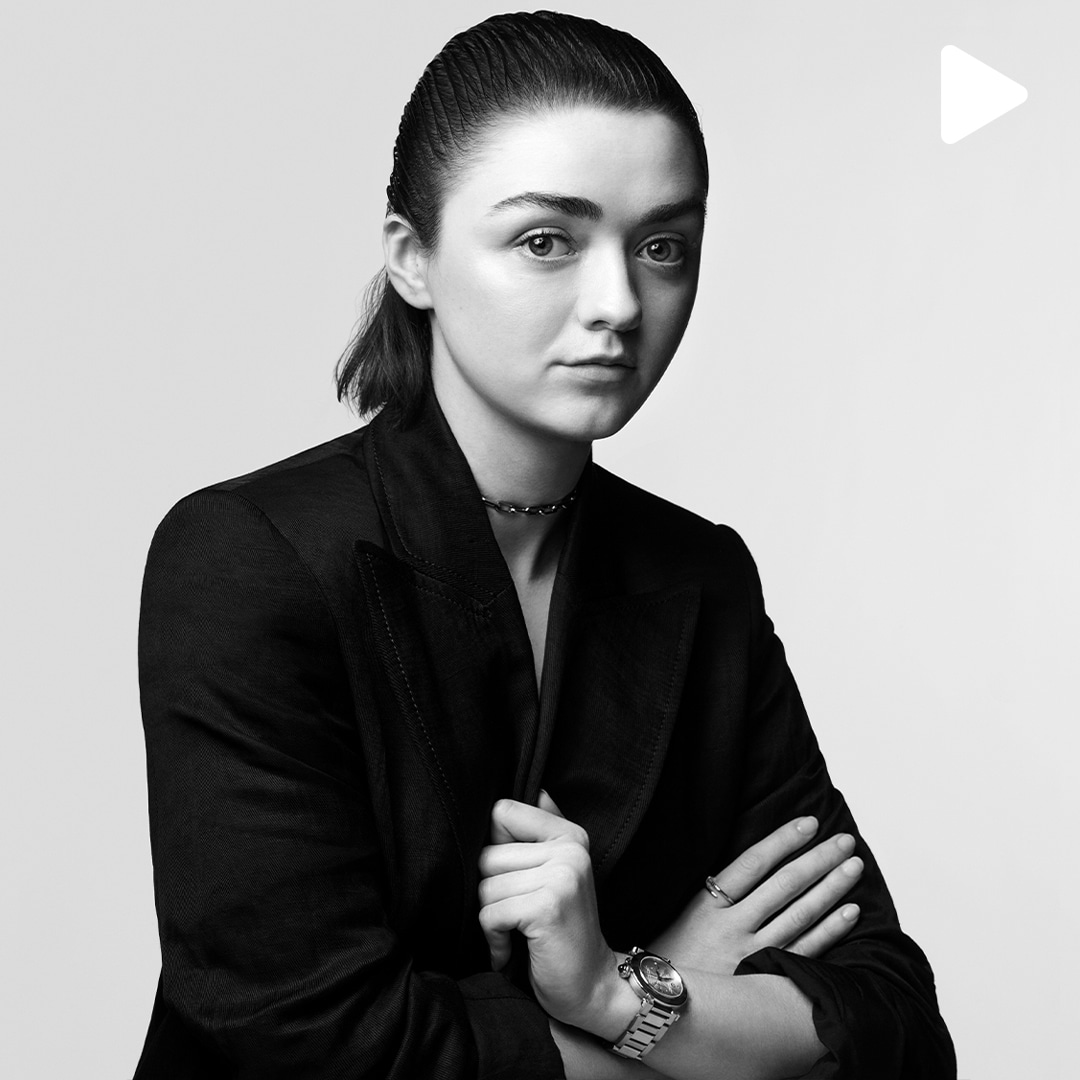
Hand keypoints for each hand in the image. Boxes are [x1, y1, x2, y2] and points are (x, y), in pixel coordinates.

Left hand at [478, 791, 625, 1032]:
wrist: (592, 985)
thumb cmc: (563, 930)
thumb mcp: (556, 874)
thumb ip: (542, 832)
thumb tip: (532, 792)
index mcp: (569, 835)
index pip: (502, 812)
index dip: (496, 849)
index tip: (516, 878)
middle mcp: (569, 849)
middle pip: (487, 854)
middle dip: (492, 892)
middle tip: (519, 915)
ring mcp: (561, 876)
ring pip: (486, 886)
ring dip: (493, 919)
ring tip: (519, 932)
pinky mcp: (548, 906)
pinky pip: (489, 913)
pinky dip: (494, 940)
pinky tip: (513, 949)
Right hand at [648, 816, 862, 974]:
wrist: (661, 1005)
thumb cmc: (674, 955)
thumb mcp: (685, 915)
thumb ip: (719, 892)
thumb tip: (759, 863)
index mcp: (708, 905)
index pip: (753, 863)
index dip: (783, 841)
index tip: (809, 823)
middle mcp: (732, 928)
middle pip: (784, 885)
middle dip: (818, 859)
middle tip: (843, 840)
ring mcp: (752, 956)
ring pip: (800, 915)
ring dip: (830, 888)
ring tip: (853, 866)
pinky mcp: (766, 981)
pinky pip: (806, 951)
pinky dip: (830, 930)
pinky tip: (849, 911)